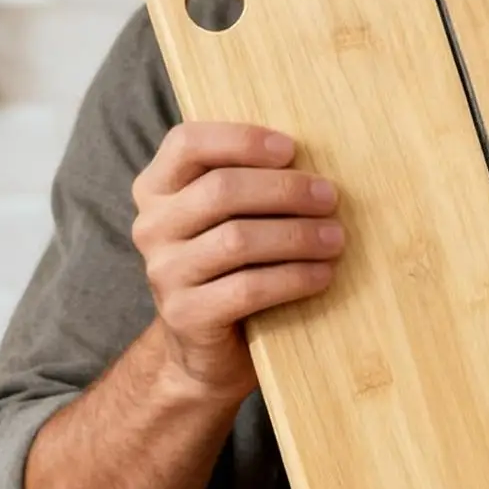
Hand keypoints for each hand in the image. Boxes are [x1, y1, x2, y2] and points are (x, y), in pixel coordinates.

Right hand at [131, 121, 344, 399]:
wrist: (208, 348)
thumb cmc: (233, 266)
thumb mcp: (231, 217)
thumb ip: (252, 184)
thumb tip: (316, 161)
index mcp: (158, 188)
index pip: (188, 143)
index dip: (241, 140)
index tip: (291, 149)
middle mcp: (152, 226)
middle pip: (220, 190)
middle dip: (285, 190)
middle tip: (331, 198)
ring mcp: (164, 272)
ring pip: (237, 240)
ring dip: (297, 235)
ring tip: (336, 238)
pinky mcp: (185, 315)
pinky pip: (247, 288)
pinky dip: (293, 278)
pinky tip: (322, 275)